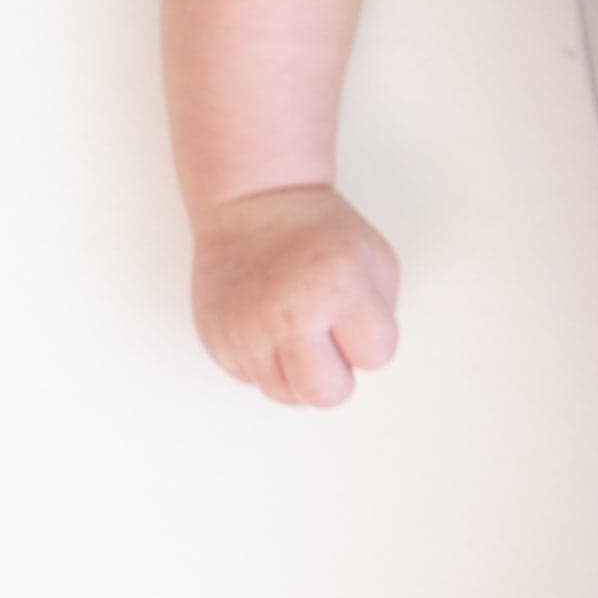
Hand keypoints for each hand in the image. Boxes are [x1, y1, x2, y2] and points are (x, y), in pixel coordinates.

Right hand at [190, 182, 401, 405]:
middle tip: (329, 339)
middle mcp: (289, 315)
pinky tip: (270, 324)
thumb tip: (360, 365)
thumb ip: (380, 316)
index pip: (376, 356)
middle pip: (327, 396)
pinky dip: (266, 361)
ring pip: (286, 395)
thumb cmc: (320, 233)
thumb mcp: (375, 259)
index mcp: (338, 289)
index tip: (357, 313)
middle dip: (337, 374)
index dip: (372, 339)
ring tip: (298, 330)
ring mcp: (247, 330)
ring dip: (299, 372)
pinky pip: (252, 379)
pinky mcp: (217, 339)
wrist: (252, 201)